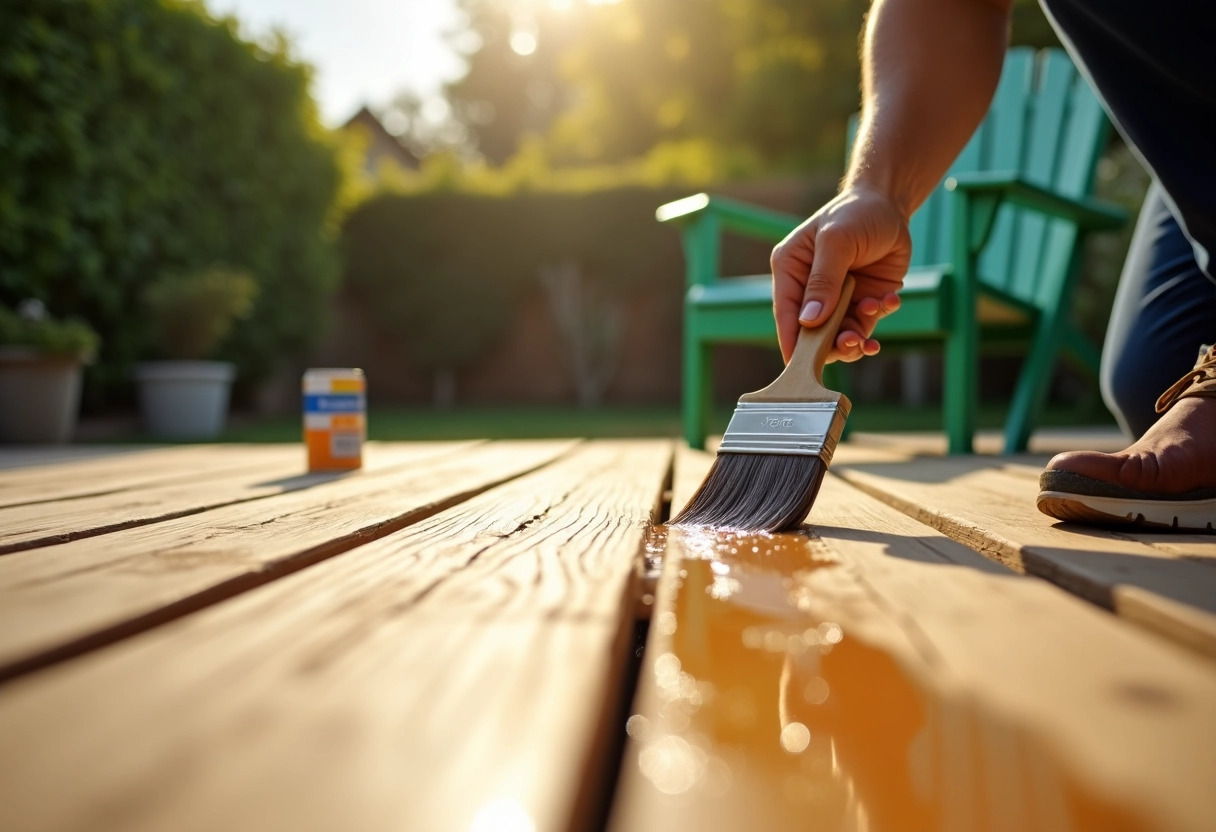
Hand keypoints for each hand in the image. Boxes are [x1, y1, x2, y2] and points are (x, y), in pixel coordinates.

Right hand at [771, 188, 911, 363]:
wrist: (890, 204)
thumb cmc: (856, 213)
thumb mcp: (836, 241)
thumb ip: (824, 280)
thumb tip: (809, 320)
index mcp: (791, 270)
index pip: (786, 312)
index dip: (792, 340)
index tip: (798, 366)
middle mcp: (810, 288)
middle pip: (812, 331)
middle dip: (830, 343)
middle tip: (851, 343)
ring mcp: (837, 298)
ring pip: (838, 335)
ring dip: (855, 338)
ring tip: (868, 334)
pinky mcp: (861, 301)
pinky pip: (865, 325)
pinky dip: (877, 320)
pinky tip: (888, 302)